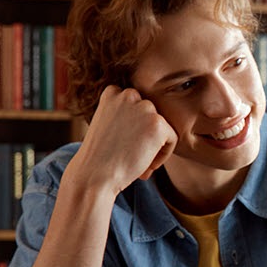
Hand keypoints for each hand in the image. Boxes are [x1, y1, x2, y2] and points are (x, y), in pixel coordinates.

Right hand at [62, 86, 176, 195]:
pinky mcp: (158, 123)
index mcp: (112, 93)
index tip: (125, 144)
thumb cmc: (99, 156)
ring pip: (161, 127)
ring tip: (140, 163)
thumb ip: (126, 116)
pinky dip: (163, 155)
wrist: (94, 174)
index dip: (134, 127)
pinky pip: (171, 139)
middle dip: (145, 136)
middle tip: (132, 156)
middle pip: (150, 116)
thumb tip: (147, 122)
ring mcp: (144, 107)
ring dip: (154, 145)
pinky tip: (147, 166)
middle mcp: (129, 95)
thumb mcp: (107, 125)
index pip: (135, 106)